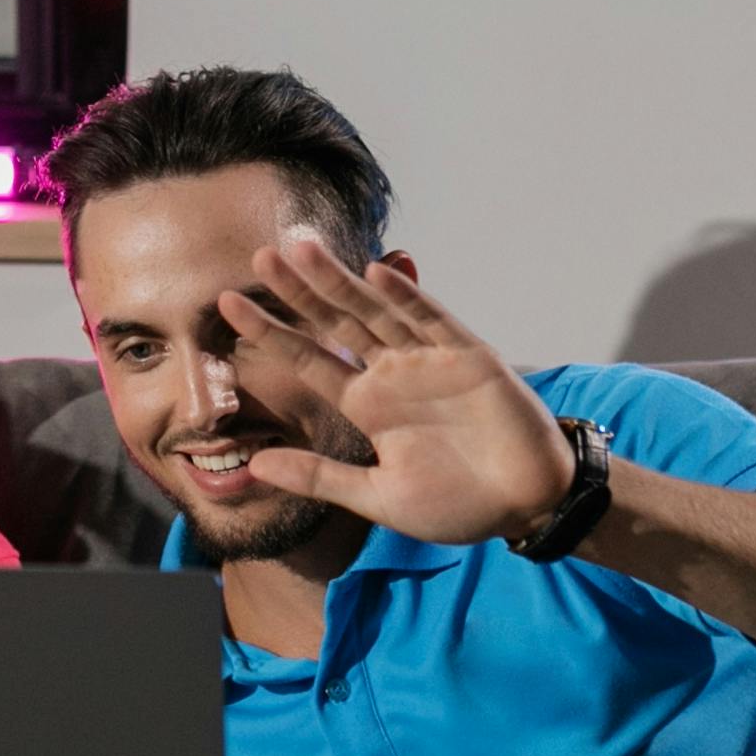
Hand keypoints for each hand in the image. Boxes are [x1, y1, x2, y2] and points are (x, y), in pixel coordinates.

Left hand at [219, 238, 576, 548]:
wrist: (527, 506)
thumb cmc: (458, 504)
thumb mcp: (377, 496)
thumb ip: (319, 477)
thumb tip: (254, 465)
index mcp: (367, 406)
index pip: (309, 361)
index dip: (270, 334)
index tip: (228, 307)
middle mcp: (392, 375)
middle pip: (336, 323)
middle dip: (298, 291)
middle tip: (259, 255)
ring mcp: (429, 362)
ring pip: (376, 311)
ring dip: (341, 280)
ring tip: (302, 249)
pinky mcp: (469, 358)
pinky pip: (433, 321)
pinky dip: (407, 297)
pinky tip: (376, 273)